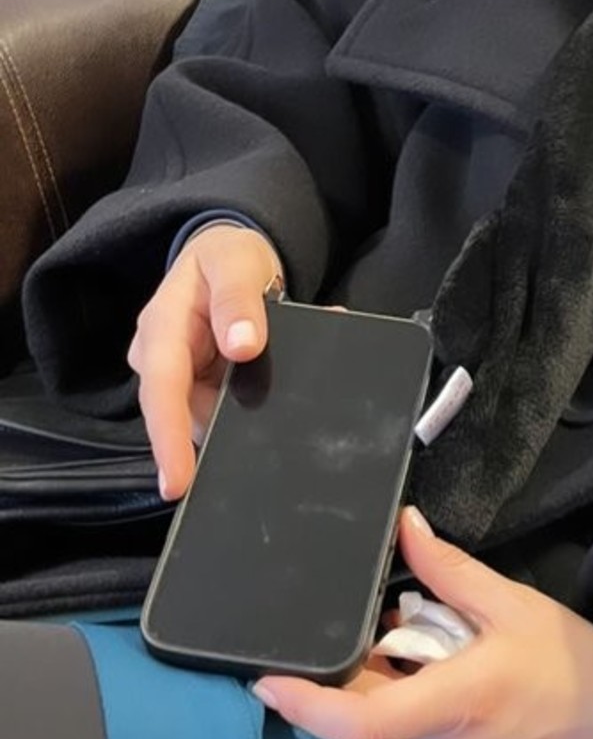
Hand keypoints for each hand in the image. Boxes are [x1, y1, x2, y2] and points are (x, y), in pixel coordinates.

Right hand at [126, 223, 283, 500]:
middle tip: (249, 467)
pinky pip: (225, 411)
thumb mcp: (236, 262)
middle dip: (208, 445)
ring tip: (284, 403)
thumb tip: (243, 345)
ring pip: (204, 419)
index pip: (162, 389)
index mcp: (162, 326)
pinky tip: (278, 399)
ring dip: (242, 420)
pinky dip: (252, 410)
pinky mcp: (200, 388)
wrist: (229, 257)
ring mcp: (180, 377)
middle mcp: (161, 358)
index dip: (168, 438)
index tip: (179, 481)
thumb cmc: (227, 257)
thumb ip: (239, 299)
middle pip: (178, 415)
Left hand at [251, 508, 592, 738]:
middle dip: (346, 678)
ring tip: (404, 637)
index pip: (361, 724)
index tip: (265, 681)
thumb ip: (450, 570)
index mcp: (457, 702)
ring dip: (381, 685)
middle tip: (348, 632)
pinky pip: (417, 736)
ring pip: (392, 727)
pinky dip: (409, 700)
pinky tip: (433, 665)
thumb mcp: (515, 603)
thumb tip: (405, 528)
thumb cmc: (576, 661)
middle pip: (366, 719)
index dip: (305, 706)